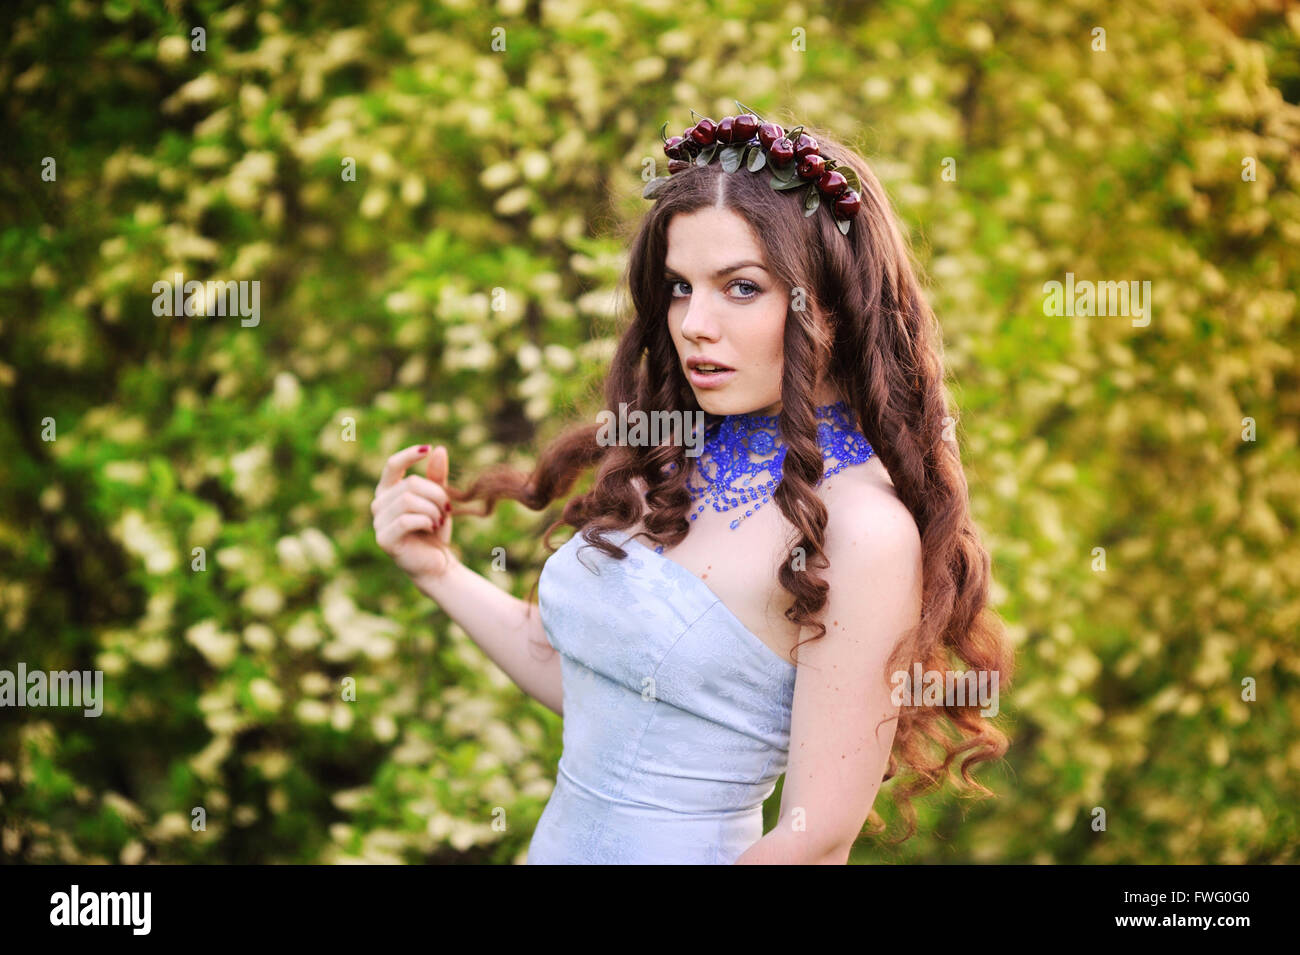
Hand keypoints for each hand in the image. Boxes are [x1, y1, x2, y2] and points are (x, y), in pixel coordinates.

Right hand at [372, 444, 455, 581]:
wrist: (436, 562)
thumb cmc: (434, 530)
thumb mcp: (438, 500)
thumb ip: (437, 477)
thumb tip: (439, 449)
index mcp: (388, 491)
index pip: (392, 465)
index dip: (408, 454)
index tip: (427, 449)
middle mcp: (378, 504)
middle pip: (409, 483)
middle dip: (436, 494)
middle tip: (447, 509)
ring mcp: (378, 522)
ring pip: (408, 500)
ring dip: (432, 509)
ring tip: (440, 520)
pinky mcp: (384, 539)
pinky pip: (406, 520)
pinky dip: (426, 521)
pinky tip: (432, 528)